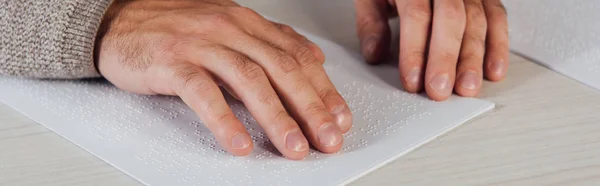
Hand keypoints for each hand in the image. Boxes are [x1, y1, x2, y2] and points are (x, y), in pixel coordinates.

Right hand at [96, 0, 351, 159]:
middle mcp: (229, 28)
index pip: (297, 56)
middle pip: (281, 68)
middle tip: (326, 139)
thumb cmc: (176, 30)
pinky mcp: (171, 62)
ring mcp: (200, 43)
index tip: (340, 119)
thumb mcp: (230, 28)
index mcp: (247, 22)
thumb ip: (271, 43)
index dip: (323, 89)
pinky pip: (202, 93)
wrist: (118, 20)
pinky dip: (224, 120)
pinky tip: (240, 143)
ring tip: (293, 147)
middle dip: (310, 107)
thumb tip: (315, 61)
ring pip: (248, 80)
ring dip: (276, 117)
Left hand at [355, 0, 508, 100]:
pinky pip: (497, 17)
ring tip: (466, 88)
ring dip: (473, 59)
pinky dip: (498, 46)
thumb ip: (371, 22)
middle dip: (446, 59)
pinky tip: (492, 71)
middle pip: (451, 19)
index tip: (413, 80)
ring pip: (477, 20)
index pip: (416, 15)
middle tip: (439, 90)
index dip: (415, 51)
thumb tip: (374, 53)